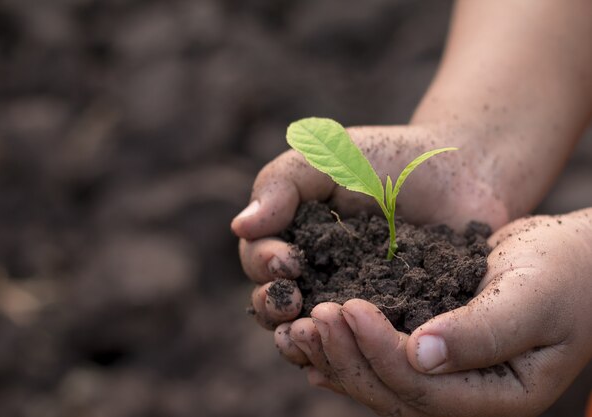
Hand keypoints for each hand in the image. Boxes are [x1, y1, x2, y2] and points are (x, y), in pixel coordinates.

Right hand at [231, 124, 507, 329]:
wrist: (460, 172)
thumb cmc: (388, 159)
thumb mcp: (329, 157)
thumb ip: (283, 183)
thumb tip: (240, 225)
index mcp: (293, 237)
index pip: (258, 260)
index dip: (262, 264)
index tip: (287, 259)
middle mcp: (315, 275)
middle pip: (275, 304)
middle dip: (274, 305)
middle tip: (292, 300)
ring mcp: (350, 302)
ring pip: (309, 333)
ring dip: (299, 338)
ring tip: (308, 334)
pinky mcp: (387, 323)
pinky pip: (359, 346)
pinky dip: (345, 352)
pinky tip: (351, 351)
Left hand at [280, 211, 591, 415]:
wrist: (574, 260)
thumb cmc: (564, 272)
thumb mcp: (532, 297)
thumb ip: (483, 332)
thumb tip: (420, 356)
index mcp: (499, 395)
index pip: (424, 390)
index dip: (379, 352)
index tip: (346, 307)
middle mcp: (468, 395)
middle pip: (393, 393)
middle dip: (347, 357)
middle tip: (310, 319)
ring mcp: (449, 378)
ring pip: (381, 381)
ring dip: (338, 356)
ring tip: (299, 327)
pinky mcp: (433, 352)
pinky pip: (385, 361)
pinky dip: (349, 351)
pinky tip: (316, 341)